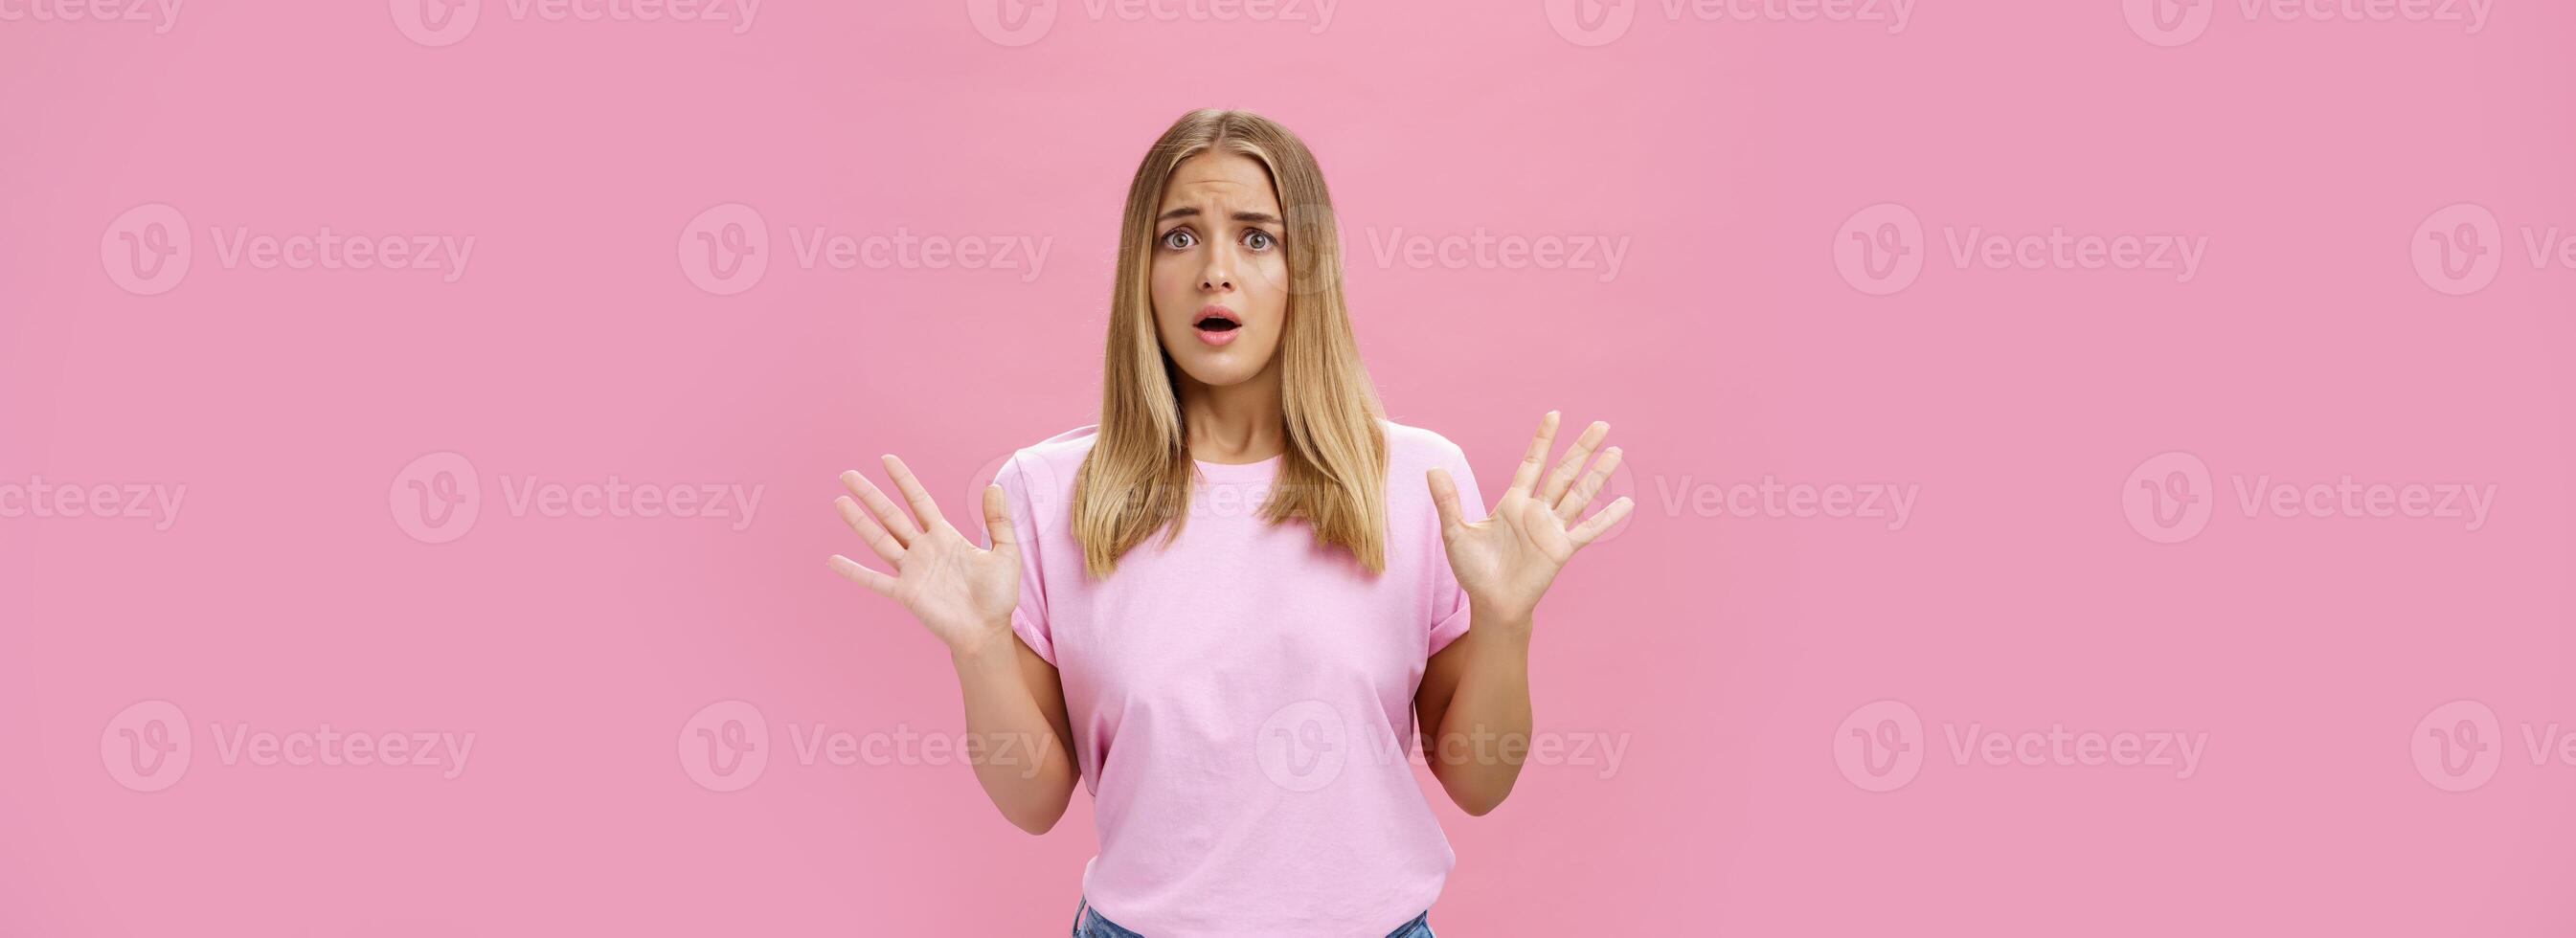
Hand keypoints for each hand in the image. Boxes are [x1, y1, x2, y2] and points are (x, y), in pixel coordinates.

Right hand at [827, 454, 1020, 657]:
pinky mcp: (906, 593)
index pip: (919, 501)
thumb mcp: (1006, 552)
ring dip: (858, 522)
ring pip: (879, 539)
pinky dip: (854, 570)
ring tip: (839, 501)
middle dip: (870, 494)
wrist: (988, 631)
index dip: (904, 480)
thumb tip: (994, 485)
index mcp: (945, 537)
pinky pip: (875, 579)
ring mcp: (912, 571)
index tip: (887, 459)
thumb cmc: (998, 596)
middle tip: (848, 475)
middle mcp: (923, 550)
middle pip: (891, 515)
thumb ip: (999, 521)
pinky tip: (833, 560)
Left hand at [1427, 412, 1633, 625]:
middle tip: (1601, 423)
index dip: (1543, 440)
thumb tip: (1432, 468)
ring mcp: (1552, 529)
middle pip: (1564, 472)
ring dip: (1599, 474)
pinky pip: (1588, 530)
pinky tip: (1626, 503)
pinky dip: (1606, 518)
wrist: (1490, 603)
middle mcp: (1537, 511)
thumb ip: (1447, 500)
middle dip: (1581, 448)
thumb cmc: (1474, 571)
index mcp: (1513, 503)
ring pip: (1580, 494)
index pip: (1532, 463)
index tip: (1555, 415)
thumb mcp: (1456, 532)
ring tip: (1616, 451)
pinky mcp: (1561, 550)